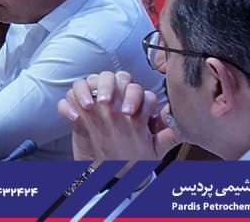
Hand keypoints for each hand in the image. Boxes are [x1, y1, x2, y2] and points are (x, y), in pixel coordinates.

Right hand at [57, 71, 180, 161]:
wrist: (111, 172)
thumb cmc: (134, 158)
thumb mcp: (153, 149)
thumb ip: (166, 136)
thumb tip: (182, 126)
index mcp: (133, 104)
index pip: (136, 88)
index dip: (134, 97)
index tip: (131, 114)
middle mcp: (114, 99)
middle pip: (112, 77)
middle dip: (110, 86)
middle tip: (108, 103)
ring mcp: (93, 104)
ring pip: (88, 81)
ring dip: (87, 90)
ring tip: (90, 107)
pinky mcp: (76, 112)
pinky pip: (67, 99)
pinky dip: (68, 105)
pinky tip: (75, 117)